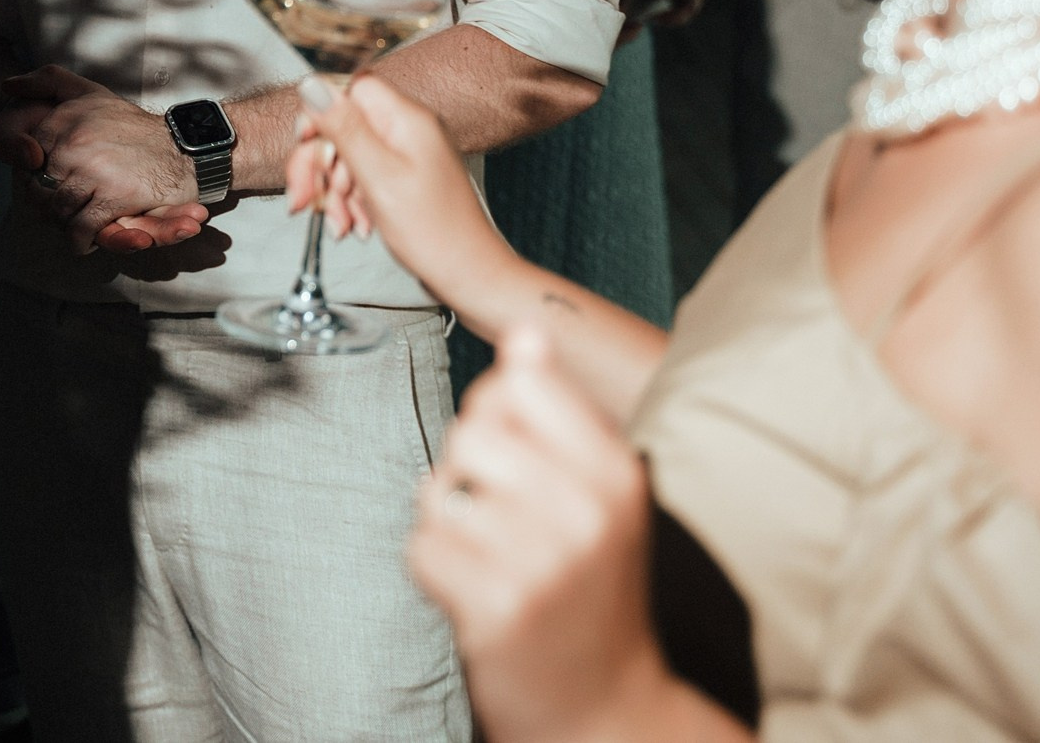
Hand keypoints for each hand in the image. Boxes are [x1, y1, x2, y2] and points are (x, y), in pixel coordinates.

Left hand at [0, 67, 203, 254]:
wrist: (183, 148)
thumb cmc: (131, 126)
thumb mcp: (90, 92)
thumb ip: (48, 82)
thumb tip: (6, 85)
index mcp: (63, 119)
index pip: (27, 162)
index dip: (35, 180)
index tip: (51, 186)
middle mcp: (74, 142)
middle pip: (39, 190)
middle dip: (46, 206)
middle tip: (60, 212)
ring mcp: (93, 170)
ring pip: (57, 212)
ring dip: (64, 226)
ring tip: (73, 225)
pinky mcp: (113, 197)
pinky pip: (80, 229)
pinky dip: (81, 242)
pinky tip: (86, 240)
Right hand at [284, 74, 494, 296]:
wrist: (469, 275)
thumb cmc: (434, 233)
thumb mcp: (379, 177)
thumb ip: (344, 129)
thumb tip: (313, 84)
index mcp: (407, 120)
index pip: (350, 90)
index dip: (321, 115)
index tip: (306, 146)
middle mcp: (409, 131)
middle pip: (344, 126)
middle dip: (320, 165)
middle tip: (305, 198)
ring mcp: (408, 155)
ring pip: (350, 156)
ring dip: (334, 191)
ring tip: (340, 224)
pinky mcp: (405, 179)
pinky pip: (364, 178)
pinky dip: (352, 202)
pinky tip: (354, 226)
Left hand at [411, 328, 677, 742]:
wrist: (604, 707)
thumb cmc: (590, 587)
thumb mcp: (597, 493)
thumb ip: (557, 412)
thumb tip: (524, 333)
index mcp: (616, 471)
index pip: (517, 383)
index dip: (496, 413)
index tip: (517, 459)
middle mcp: (587, 510)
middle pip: (470, 431)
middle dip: (468, 473)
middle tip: (504, 524)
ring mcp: (543, 561)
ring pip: (438, 490)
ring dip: (449, 526)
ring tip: (492, 561)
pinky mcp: (498, 607)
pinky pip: (423, 548)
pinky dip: (435, 572)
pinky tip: (476, 595)